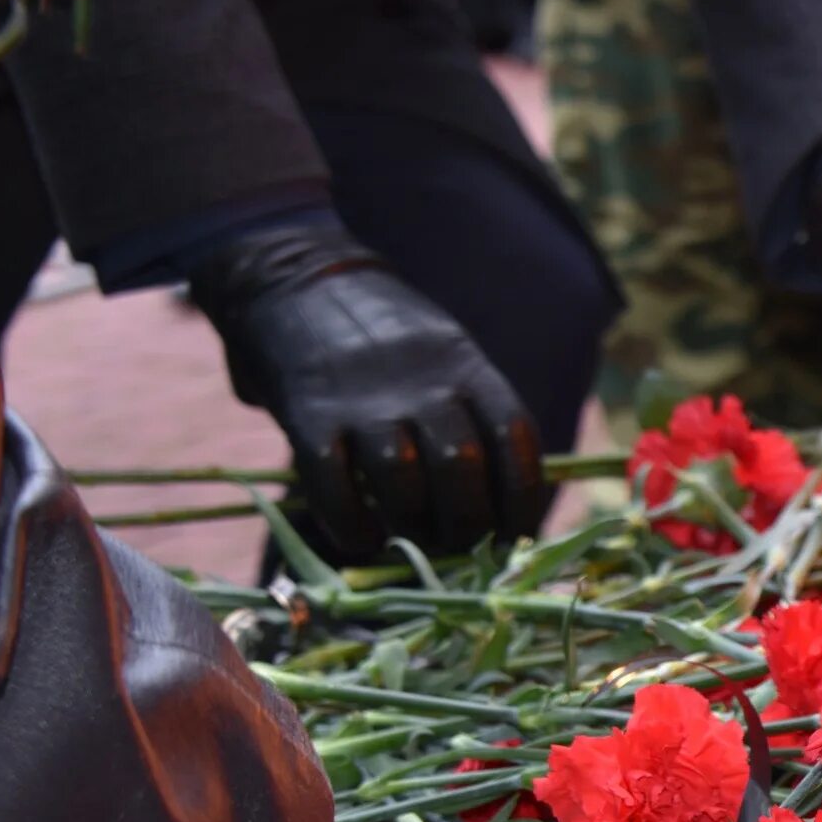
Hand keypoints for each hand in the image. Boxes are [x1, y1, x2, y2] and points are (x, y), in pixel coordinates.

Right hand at [186, 216, 549, 557]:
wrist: (298, 277)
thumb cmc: (385, 336)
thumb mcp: (446, 352)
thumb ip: (474, 411)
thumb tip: (504, 501)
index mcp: (467, 365)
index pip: (514, 437)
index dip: (523, 496)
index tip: (516, 533)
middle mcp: (422, 384)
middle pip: (461, 469)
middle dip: (469, 524)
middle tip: (460, 544)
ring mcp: (364, 400)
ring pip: (404, 485)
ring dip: (414, 530)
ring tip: (413, 539)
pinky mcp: (310, 415)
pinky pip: (336, 488)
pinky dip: (353, 525)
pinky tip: (363, 535)